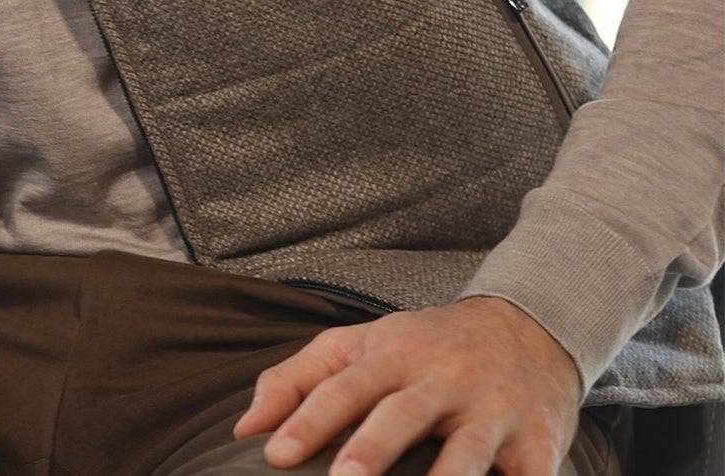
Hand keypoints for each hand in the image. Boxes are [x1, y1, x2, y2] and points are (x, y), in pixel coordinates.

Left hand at [230, 295, 583, 475]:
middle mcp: (442, 380)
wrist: (528, 329)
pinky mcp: (539, 446)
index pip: (343, 386)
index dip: (309, 420)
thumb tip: (246, 430)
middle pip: (401, 415)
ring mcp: (493, 413)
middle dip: (371, 449)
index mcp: (393, 354)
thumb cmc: (424, 346)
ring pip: (467, 452)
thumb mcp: (359, 344)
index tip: (274, 456)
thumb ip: (298, 379)